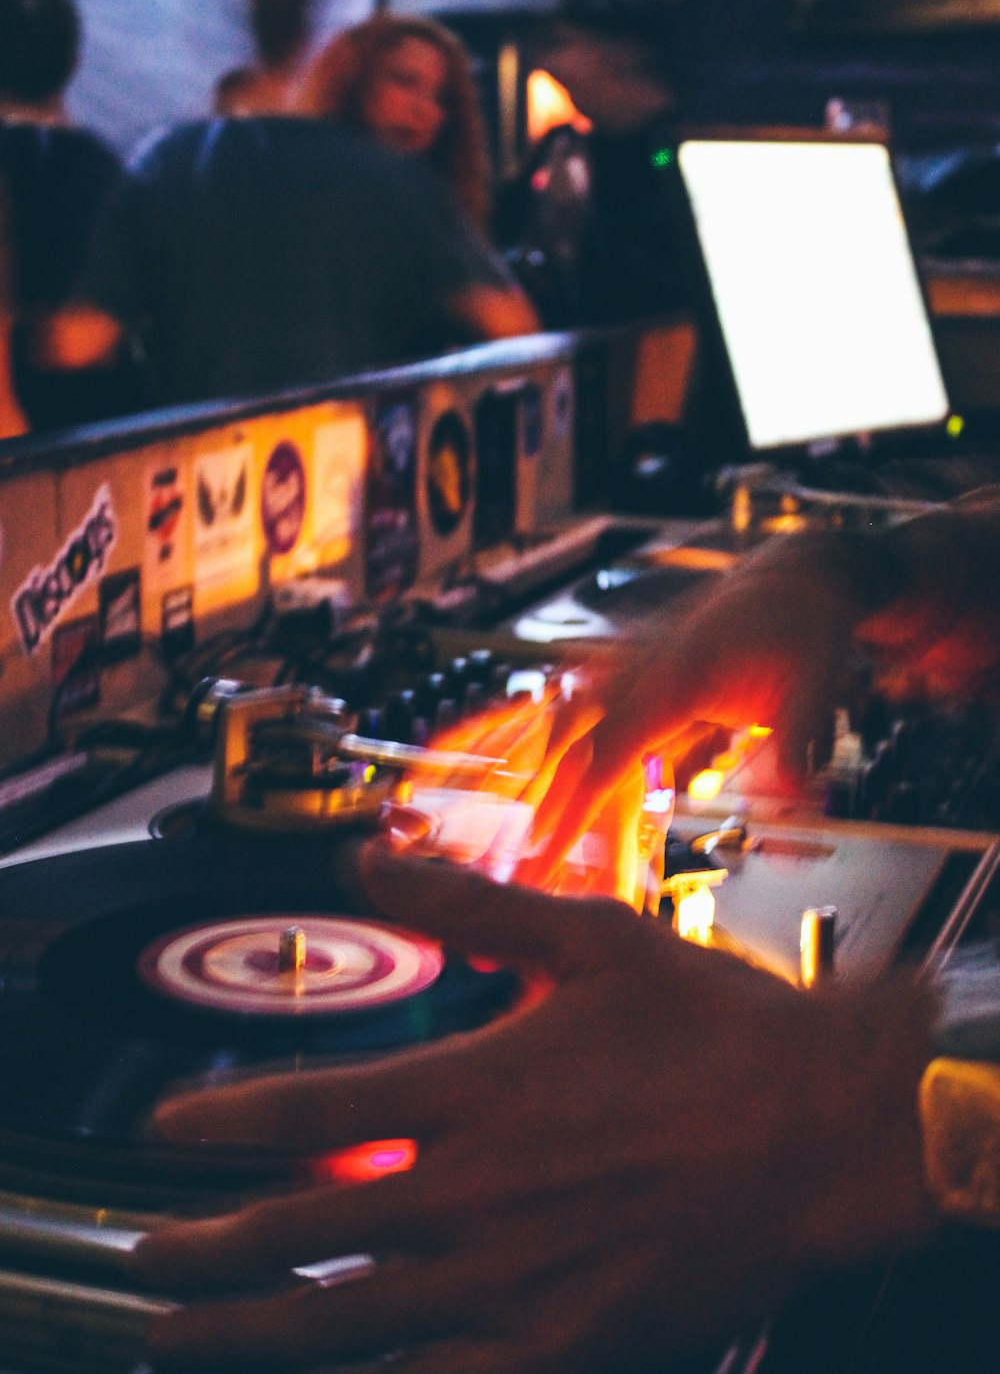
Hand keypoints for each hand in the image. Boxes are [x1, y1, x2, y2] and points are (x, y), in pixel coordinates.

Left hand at [133, 847, 931, 1371]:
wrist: (822, 1127)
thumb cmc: (715, 1030)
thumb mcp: (588, 938)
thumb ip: (466, 901)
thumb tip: (370, 860)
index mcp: (476, 1090)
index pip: (309, 1110)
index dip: (218, 1124)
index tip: (161, 1133)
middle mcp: (476, 1192)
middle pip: (302, 1231)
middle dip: (206, 1248)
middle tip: (142, 1255)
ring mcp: (513, 1280)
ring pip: (345, 1322)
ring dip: (249, 1331)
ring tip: (178, 1337)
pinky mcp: (562, 1343)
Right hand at [528, 534, 872, 880]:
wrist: (794, 577)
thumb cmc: (803, 630)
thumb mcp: (816, 685)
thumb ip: (797, 742)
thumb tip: (792, 798)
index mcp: (677, 677)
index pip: (608, 751)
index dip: (573, 803)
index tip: (547, 845)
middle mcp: (642, 666)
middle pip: (571, 737)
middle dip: (539, 794)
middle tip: (516, 851)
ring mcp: (634, 659)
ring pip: (564, 710)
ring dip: (534, 757)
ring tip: (506, 802)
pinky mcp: (637, 660)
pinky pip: (579, 694)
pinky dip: (548, 721)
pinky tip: (520, 743)